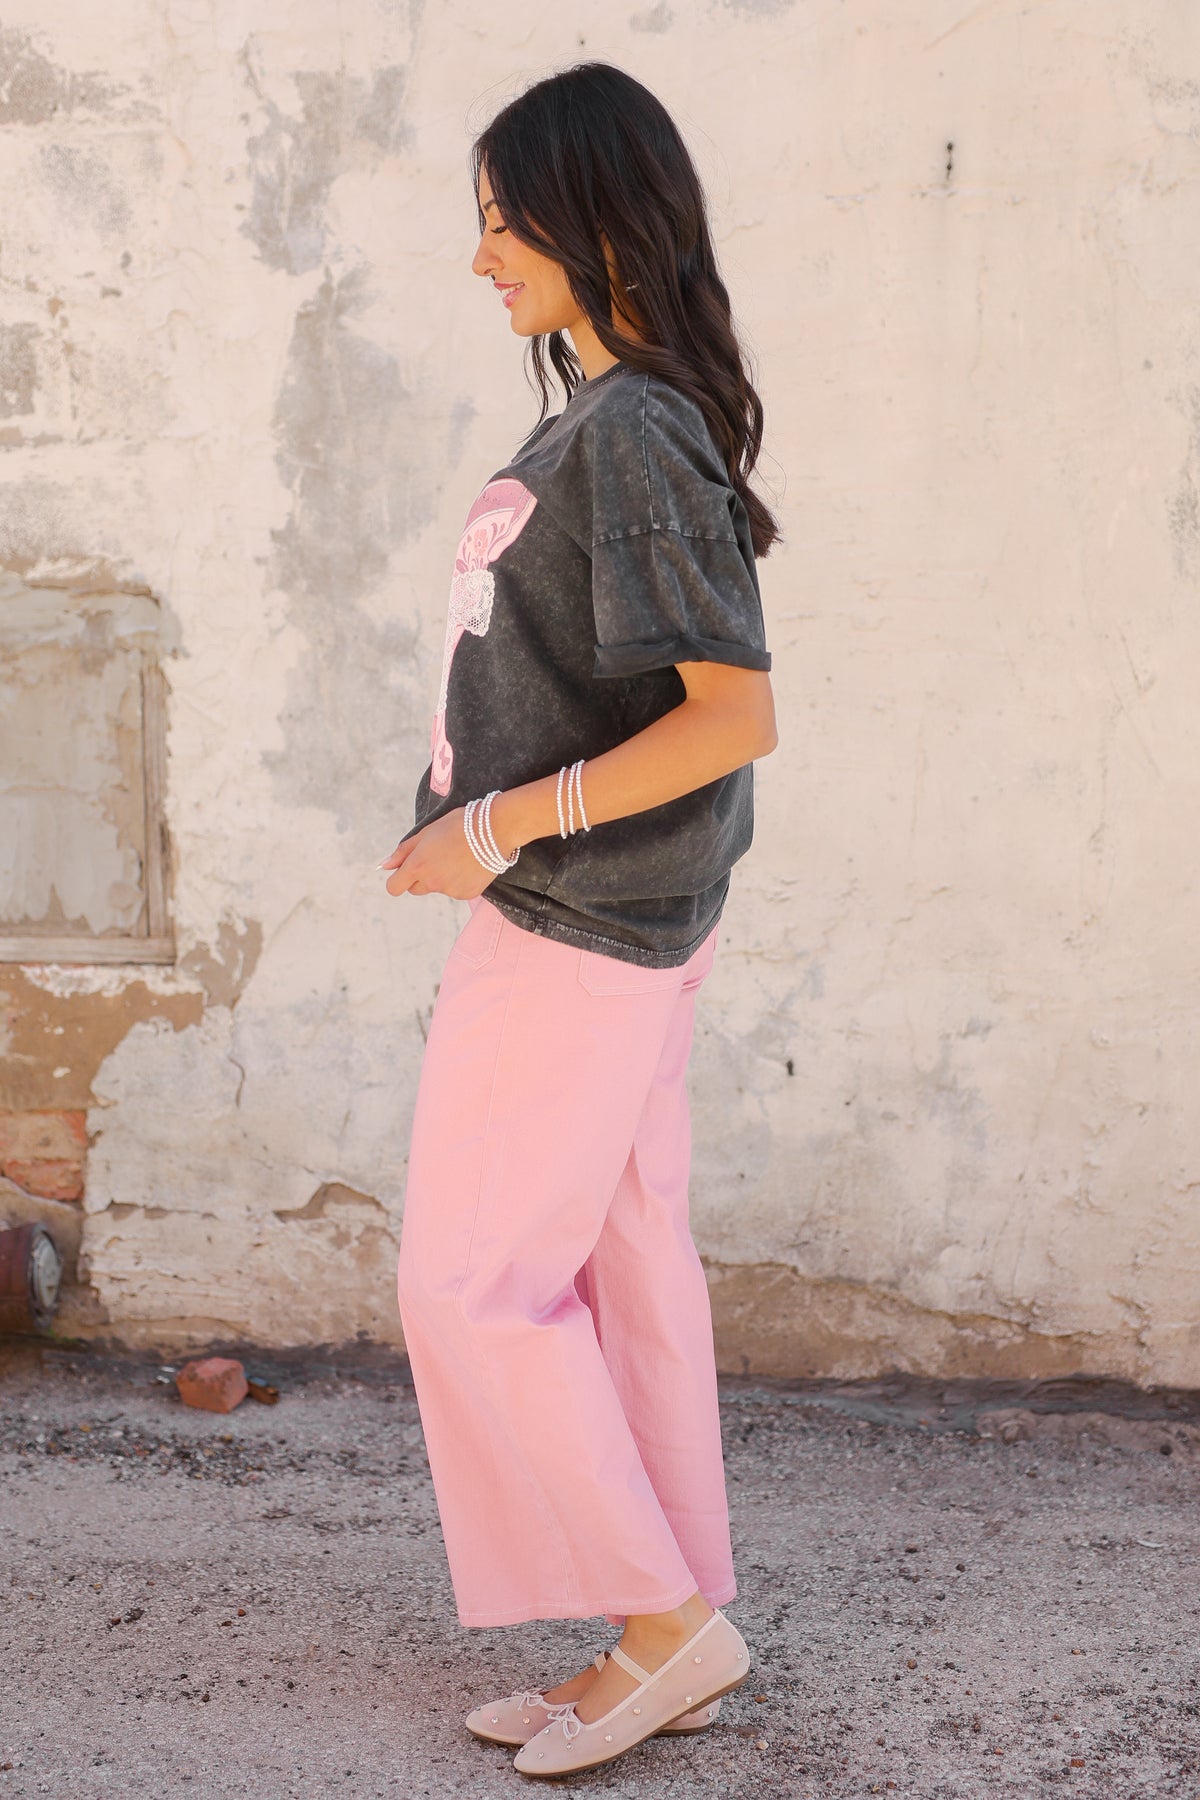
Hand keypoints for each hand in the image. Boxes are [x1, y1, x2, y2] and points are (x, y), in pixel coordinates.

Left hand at [378, 808, 499, 898]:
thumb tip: (384, 866)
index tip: (405, 871)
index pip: (394, 887)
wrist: (495, 829)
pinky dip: (459, 881)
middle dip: (420, 877)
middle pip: (415, 889)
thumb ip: (403, 852)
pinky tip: (469, 864)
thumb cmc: (458, 824)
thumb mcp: (426, 833)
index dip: (397, 880)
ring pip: (437, 888)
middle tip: (437, 857)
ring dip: (442, 877)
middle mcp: (432, 882)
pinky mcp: (467, 894)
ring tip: (458, 856)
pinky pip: (455, 890)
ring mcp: (450, 890)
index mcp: (418, 865)